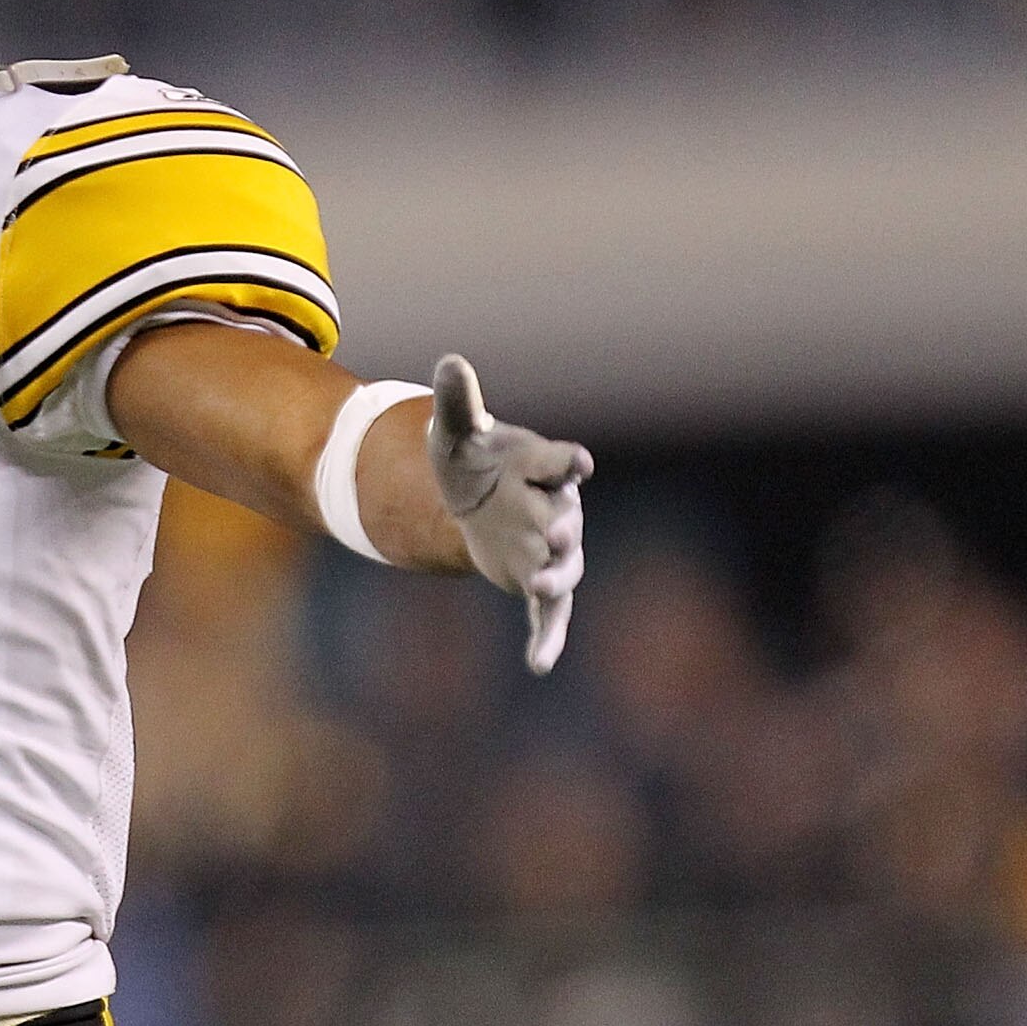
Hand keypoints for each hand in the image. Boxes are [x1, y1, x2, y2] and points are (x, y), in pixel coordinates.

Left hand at [426, 353, 591, 675]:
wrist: (472, 499)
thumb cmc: (471, 458)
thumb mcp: (455, 432)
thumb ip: (458, 401)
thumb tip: (449, 360)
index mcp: (542, 467)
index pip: (561, 462)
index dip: (568, 462)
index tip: (578, 463)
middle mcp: (556, 507)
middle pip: (564, 518)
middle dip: (559, 526)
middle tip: (552, 530)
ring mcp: (550, 548)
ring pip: (563, 566)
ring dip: (554, 576)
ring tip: (538, 586)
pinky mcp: (537, 581)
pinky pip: (550, 613)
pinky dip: (547, 637)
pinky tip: (538, 664)